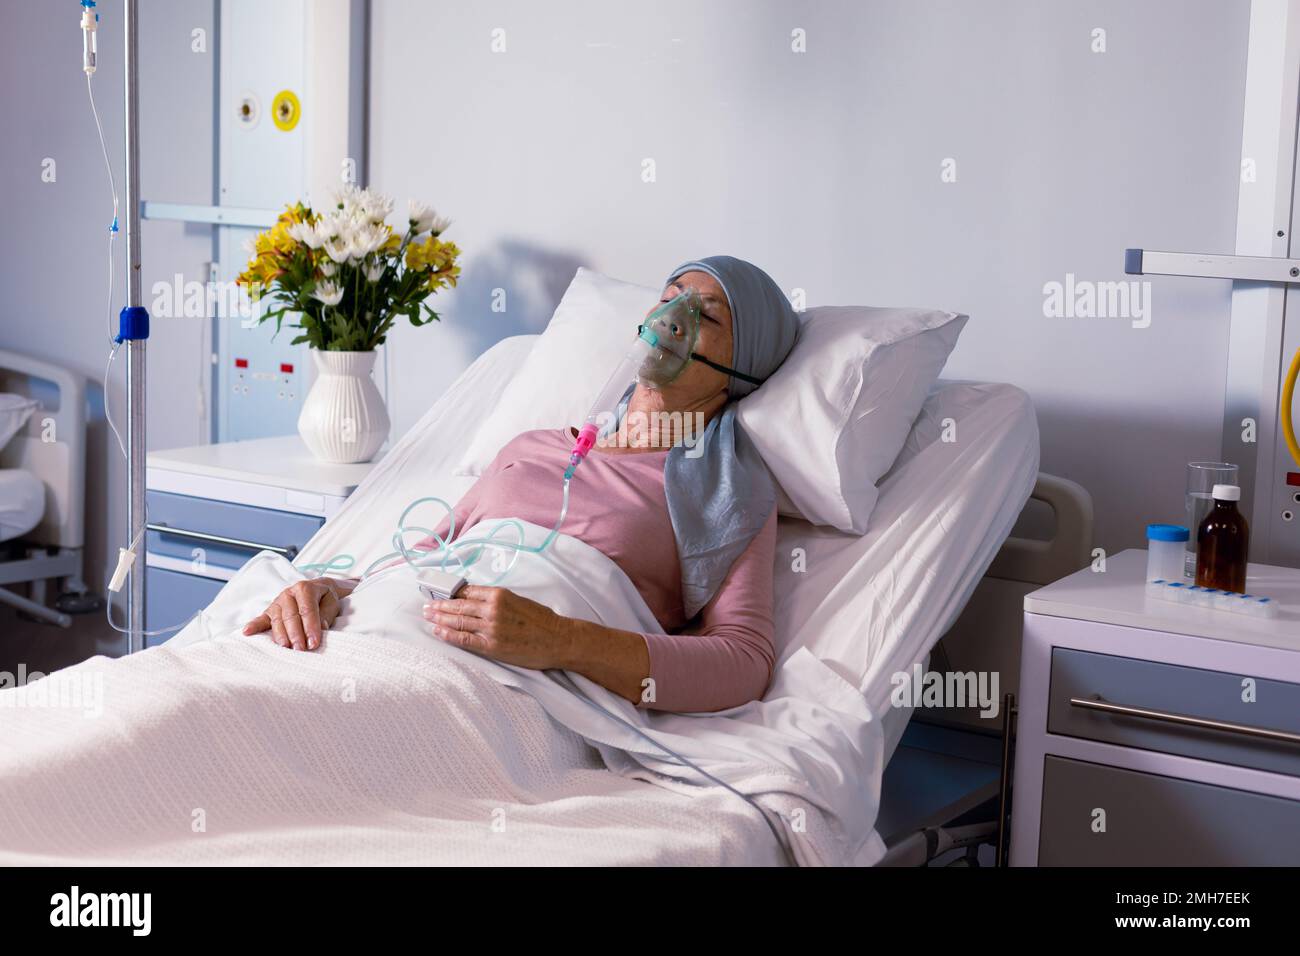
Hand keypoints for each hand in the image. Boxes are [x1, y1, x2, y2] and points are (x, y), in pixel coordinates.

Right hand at [243, 577, 353, 649]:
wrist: (317, 590)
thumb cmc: (325, 599)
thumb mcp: (332, 603)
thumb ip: (327, 614)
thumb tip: (321, 628)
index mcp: (305, 588)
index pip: (307, 610)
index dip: (310, 627)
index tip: (314, 643)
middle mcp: (289, 593)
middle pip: (290, 616)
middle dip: (295, 634)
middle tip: (301, 649)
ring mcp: (277, 602)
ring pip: (277, 620)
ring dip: (281, 635)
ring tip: (286, 648)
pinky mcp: (270, 611)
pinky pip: (261, 619)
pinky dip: (254, 625)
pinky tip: (246, 632)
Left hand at [423, 585, 567, 669]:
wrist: (558, 639)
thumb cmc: (542, 621)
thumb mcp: (519, 600)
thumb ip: (498, 600)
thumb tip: (477, 601)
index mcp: (499, 594)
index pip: (467, 591)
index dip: (450, 593)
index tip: (439, 593)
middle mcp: (492, 609)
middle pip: (458, 606)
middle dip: (439, 605)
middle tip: (426, 605)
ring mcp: (491, 628)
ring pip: (458, 621)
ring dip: (439, 619)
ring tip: (428, 617)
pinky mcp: (491, 645)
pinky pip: (464, 639)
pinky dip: (448, 635)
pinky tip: (438, 632)